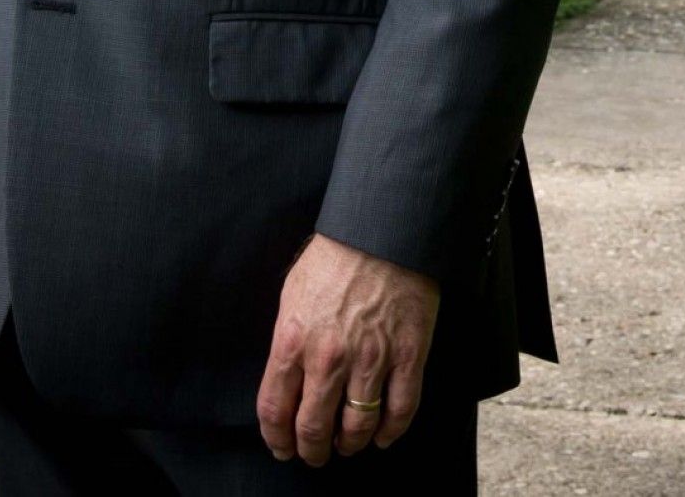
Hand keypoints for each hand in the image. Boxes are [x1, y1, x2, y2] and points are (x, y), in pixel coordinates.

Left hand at [256, 233, 439, 464]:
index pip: (275, 409)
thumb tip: (285, 378)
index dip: (277, 438)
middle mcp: (329, 358)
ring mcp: (371, 359)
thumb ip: (287, 340)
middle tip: (315, 455)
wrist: (384, 229)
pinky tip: (383, 437)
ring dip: (350, 444)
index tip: (282, 448)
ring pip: (357, 427)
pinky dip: (391, 433)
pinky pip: (400, 411)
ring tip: (348, 445)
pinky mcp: (409, 356)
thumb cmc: (336, 256)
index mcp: (293, 341)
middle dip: (312, 451)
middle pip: (313, 428)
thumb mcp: (292, 293)